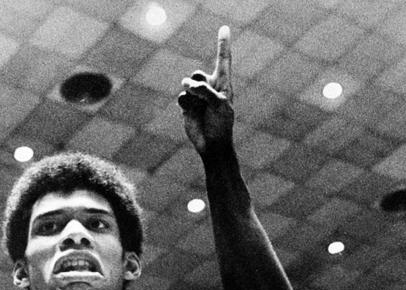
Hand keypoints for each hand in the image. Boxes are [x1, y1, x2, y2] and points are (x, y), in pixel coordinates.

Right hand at [178, 25, 233, 155]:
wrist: (212, 145)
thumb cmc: (221, 125)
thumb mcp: (219, 105)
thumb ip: (205, 91)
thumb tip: (186, 85)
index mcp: (223, 84)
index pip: (223, 60)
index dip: (223, 44)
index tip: (225, 28)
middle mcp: (210, 87)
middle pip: (197, 74)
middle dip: (198, 85)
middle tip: (204, 99)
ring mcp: (197, 96)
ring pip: (187, 85)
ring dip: (192, 97)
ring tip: (199, 109)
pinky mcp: (187, 106)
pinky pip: (181, 97)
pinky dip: (185, 105)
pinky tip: (192, 114)